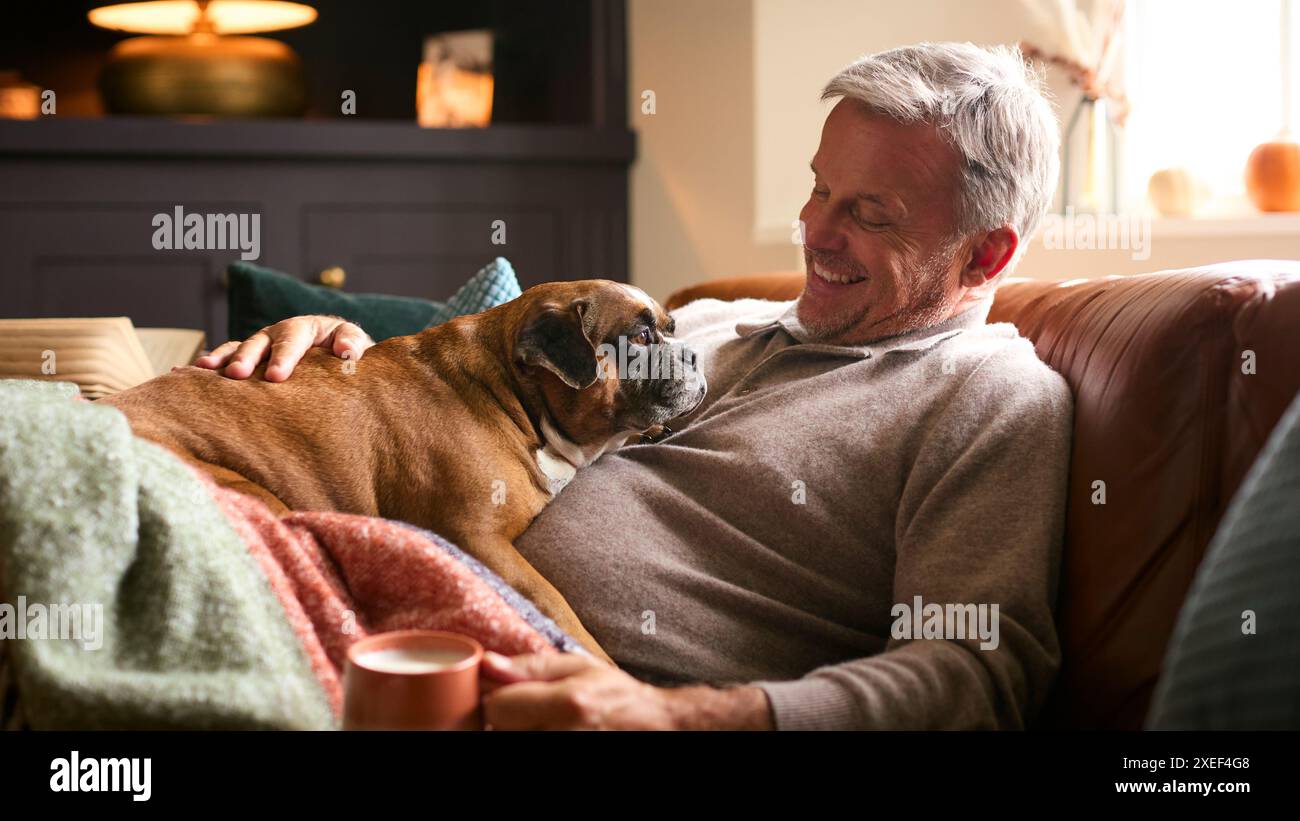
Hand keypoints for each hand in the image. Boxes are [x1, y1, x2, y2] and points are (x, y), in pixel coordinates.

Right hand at [193, 315, 373, 380]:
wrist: (339, 355)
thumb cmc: (346, 352)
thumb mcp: (353, 343)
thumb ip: (352, 344)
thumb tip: (346, 352)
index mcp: (305, 328)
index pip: (292, 340)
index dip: (284, 357)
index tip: (277, 376)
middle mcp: (277, 333)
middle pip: (259, 343)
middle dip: (247, 358)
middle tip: (237, 375)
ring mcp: (261, 346)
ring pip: (238, 349)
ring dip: (221, 359)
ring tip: (203, 370)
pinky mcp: (250, 359)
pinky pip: (225, 360)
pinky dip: (208, 367)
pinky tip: (183, 375)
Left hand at [480, 651, 773, 729]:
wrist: (656, 728)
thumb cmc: (616, 695)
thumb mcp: (579, 667)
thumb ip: (531, 667)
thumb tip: (487, 662)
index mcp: (569, 703)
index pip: (497, 707)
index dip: (500, 698)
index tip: (513, 695)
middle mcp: (564, 736)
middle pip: (500, 731)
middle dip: (509, 719)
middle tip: (534, 711)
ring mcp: (565, 755)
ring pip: (512, 742)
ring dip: (520, 732)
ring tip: (548, 724)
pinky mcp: (566, 774)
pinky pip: (528, 754)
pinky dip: (533, 740)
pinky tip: (552, 733)